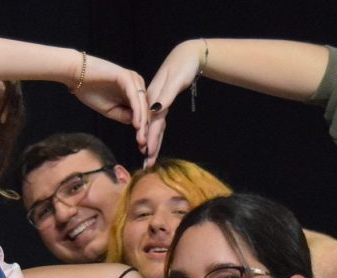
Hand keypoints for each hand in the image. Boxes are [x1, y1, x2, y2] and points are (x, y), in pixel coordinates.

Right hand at [71, 54, 149, 153]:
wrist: (75, 74)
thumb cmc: (90, 91)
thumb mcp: (110, 110)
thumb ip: (125, 116)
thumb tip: (138, 125)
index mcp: (134, 91)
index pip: (144, 113)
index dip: (144, 131)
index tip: (144, 148)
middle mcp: (137, 84)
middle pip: (146, 110)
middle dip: (146, 130)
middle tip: (145, 147)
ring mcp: (133, 79)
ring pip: (142, 105)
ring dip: (143, 124)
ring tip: (142, 140)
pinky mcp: (127, 77)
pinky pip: (135, 98)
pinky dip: (137, 112)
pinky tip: (137, 125)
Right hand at [145, 40, 205, 162]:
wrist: (189, 55)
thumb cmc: (183, 65)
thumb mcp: (174, 81)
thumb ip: (165, 96)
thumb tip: (156, 111)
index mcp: (155, 98)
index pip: (152, 123)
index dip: (150, 139)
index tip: (148, 154)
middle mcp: (155, 101)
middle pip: (152, 127)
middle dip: (150, 146)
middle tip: (148, 164)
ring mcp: (159, 101)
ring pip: (156, 125)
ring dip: (153, 141)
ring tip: (150, 156)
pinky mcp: (164, 100)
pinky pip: (159, 119)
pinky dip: (157, 131)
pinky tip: (155, 139)